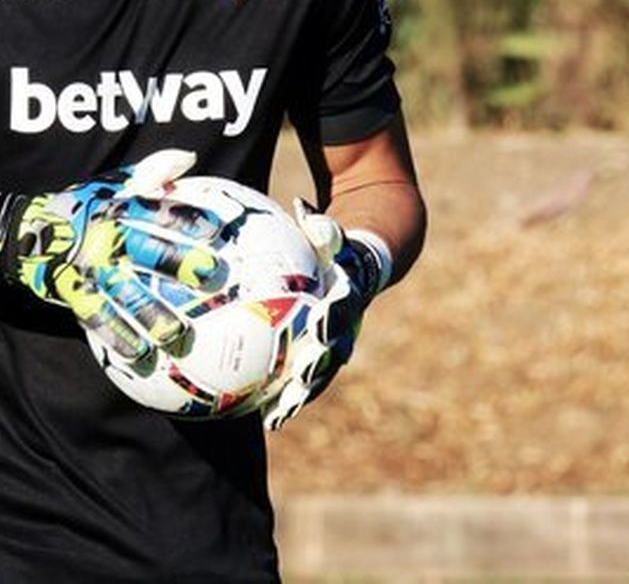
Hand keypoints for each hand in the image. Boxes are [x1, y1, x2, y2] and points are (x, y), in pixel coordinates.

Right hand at [0, 150, 228, 363]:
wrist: (26, 232)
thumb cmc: (82, 206)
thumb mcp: (112, 183)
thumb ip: (150, 172)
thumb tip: (189, 158)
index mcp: (119, 207)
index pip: (158, 210)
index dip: (187, 219)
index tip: (218, 231)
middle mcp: (106, 236)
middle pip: (146, 249)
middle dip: (179, 262)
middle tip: (213, 276)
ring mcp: (89, 267)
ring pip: (124, 292)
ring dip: (152, 314)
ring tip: (178, 335)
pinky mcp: (73, 291)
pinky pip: (97, 316)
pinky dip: (118, 335)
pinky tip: (139, 354)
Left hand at [262, 200, 389, 430]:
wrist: (364, 270)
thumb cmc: (336, 249)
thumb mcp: (333, 235)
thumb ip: (324, 229)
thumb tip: (306, 211)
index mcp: (347, 298)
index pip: (342, 308)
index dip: (333, 318)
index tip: (319, 326)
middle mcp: (344, 328)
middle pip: (331, 352)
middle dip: (315, 369)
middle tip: (297, 384)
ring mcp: (335, 347)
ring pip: (317, 376)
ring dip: (299, 396)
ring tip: (277, 416)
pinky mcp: (321, 358)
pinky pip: (302, 381)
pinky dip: (287, 398)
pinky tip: (264, 417)